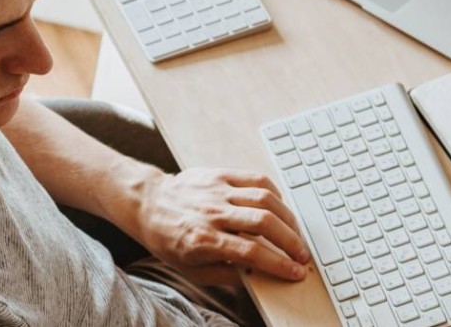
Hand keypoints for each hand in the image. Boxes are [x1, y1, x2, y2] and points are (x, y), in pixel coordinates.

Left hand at [131, 168, 313, 284]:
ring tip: (296, 234)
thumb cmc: (169, 239)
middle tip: (302, 254)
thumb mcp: (191, 270)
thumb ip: (226, 275)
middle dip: (291, 241)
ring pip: (265, 199)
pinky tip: (281, 209)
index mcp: (203, 240)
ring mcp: (217, 191)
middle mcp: (212, 214)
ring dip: (288, 219)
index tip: (296, 272)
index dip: (279, 264)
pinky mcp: (220, 175)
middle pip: (263, 224)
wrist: (148, 204)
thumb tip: (259, 276)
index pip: (251, 253)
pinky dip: (275, 194)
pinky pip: (256, 180)